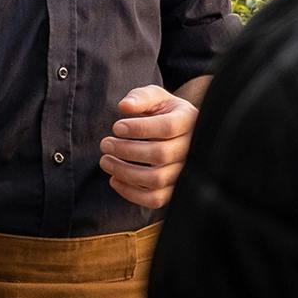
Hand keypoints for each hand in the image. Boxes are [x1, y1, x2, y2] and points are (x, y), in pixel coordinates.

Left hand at [101, 85, 198, 209]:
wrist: (177, 135)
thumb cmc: (163, 113)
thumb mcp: (155, 98)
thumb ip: (141, 97)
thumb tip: (124, 106)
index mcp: (189, 121)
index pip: (167, 127)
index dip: (139, 128)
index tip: (116, 127)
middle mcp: (192, 149)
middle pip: (160, 154)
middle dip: (126, 150)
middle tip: (105, 144)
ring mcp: (184, 173)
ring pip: (156, 179)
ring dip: (125, 172)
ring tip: (105, 161)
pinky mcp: (174, 191)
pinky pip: (155, 199)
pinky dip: (130, 193)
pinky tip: (114, 179)